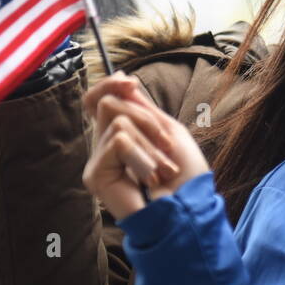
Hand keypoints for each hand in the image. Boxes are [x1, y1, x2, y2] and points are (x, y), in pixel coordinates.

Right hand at [83, 73, 208, 220]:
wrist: (189, 209)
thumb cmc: (184, 176)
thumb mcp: (166, 129)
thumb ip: (141, 106)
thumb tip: (121, 76)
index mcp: (120, 135)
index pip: (96, 99)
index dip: (108, 84)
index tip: (130, 82)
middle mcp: (104, 146)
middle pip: (108, 104)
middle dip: (147, 120)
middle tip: (167, 148)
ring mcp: (97, 161)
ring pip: (117, 121)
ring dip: (150, 143)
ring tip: (162, 169)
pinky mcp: (95, 175)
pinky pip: (118, 141)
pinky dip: (143, 155)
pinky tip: (150, 178)